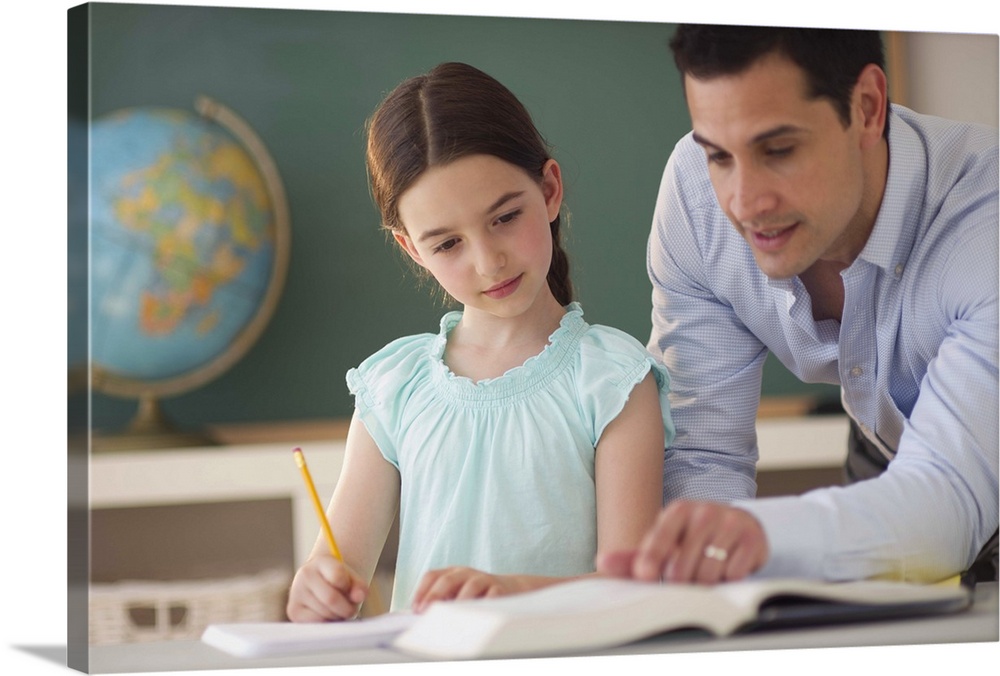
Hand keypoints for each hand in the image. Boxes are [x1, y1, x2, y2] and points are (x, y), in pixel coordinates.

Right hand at [286, 553, 368, 621]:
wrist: (322, 584)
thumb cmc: (340, 582)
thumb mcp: (352, 579)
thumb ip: (359, 586)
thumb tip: (359, 597)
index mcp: (321, 561)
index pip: (338, 576)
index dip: (350, 588)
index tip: (352, 591)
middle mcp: (305, 574)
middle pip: (331, 599)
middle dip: (346, 609)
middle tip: (352, 610)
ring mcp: (296, 593)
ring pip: (324, 613)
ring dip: (337, 617)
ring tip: (339, 611)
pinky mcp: (293, 611)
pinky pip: (316, 623)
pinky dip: (327, 623)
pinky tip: (328, 616)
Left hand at [411, 567, 527, 611]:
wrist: (509, 587)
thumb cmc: (475, 594)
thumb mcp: (456, 593)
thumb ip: (441, 600)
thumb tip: (420, 616)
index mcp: (451, 573)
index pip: (432, 575)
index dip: (422, 591)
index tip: (416, 609)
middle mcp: (466, 573)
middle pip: (447, 580)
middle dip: (434, 596)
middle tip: (427, 613)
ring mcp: (483, 579)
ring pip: (471, 586)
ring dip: (459, 601)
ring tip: (451, 616)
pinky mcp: (499, 588)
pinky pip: (492, 595)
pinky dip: (484, 604)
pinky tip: (477, 616)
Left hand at [596, 500, 767, 583]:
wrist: (740, 528)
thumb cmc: (695, 539)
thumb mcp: (667, 543)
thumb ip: (635, 556)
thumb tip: (602, 563)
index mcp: (679, 510)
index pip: (661, 537)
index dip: (651, 558)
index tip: (644, 574)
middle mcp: (705, 512)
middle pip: (683, 565)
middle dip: (679, 581)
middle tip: (683, 579)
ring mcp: (731, 523)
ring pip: (708, 574)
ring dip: (704, 584)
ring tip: (706, 573)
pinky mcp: (753, 539)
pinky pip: (734, 575)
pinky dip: (728, 581)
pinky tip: (727, 569)